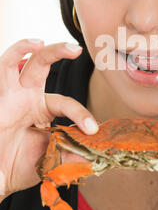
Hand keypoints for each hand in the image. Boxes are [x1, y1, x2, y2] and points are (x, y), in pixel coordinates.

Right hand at [0, 39, 98, 198]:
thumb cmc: (19, 166)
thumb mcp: (52, 158)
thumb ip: (72, 153)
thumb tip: (96, 154)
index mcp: (42, 109)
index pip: (66, 103)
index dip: (81, 114)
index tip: (91, 129)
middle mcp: (28, 96)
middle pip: (43, 64)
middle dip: (60, 51)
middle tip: (77, 49)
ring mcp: (13, 94)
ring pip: (27, 62)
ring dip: (42, 48)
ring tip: (55, 44)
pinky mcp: (2, 95)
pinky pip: (5, 68)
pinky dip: (16, 53)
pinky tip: (32, 45)